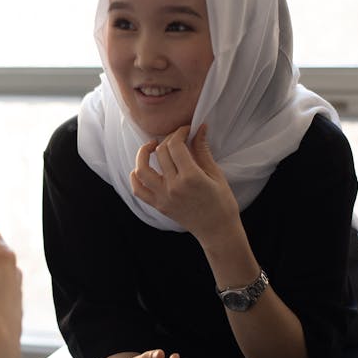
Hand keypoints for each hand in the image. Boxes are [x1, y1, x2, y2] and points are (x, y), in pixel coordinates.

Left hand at [130, 125, 237, 240]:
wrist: (217, 230)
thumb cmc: (222, 203)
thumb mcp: (216, 174)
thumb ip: (203, 150)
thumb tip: (199, 127)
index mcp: (191, 177)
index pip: (175, 145)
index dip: (179, 132)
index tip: (186, 130)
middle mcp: (173, 186)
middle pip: (161, 153)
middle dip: (168, 139)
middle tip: (177, 138)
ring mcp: (163, 197)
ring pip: (142, 170)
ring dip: (143, 154)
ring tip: (152, 147)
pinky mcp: (158, 206)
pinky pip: (138, 190)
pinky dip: (136, 177)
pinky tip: (141, 169)